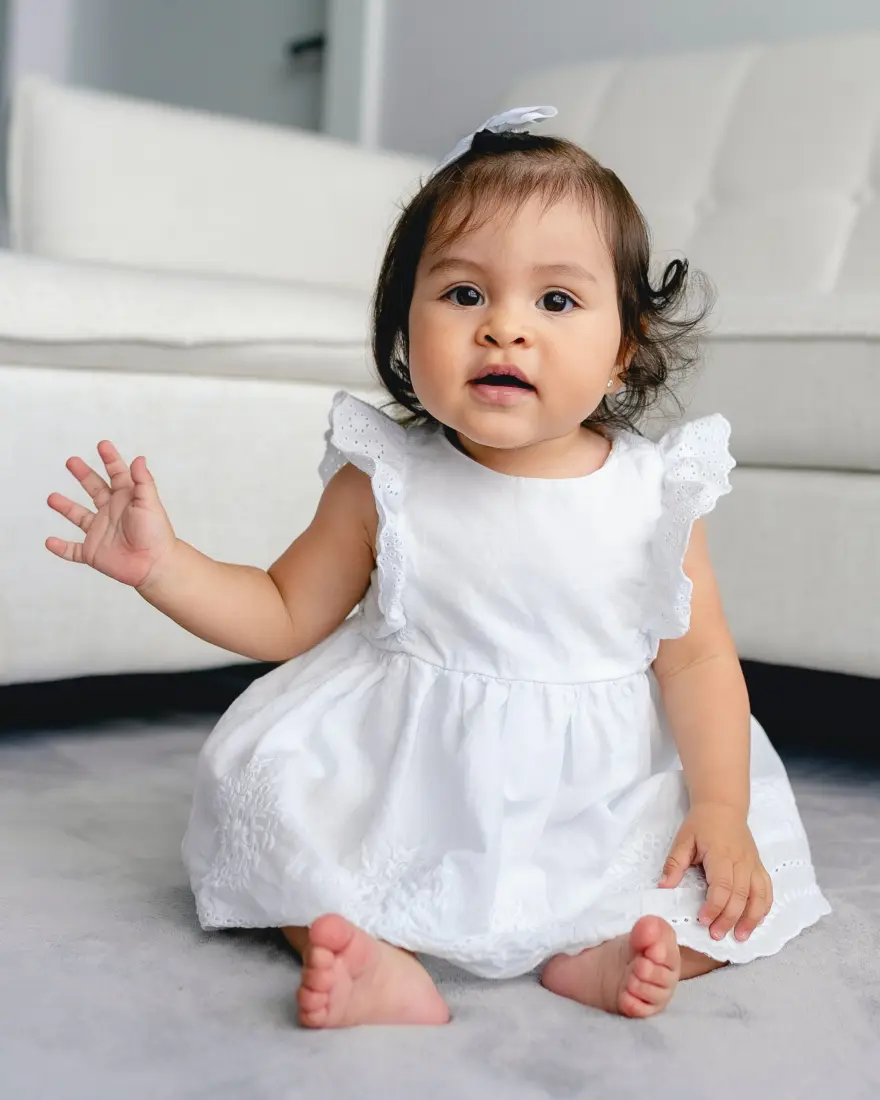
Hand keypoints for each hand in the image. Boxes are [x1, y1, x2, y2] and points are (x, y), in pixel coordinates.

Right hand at [46, 441, 177, 588]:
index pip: (117, 474)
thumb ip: (143, 481)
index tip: (102, 445)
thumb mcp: (150, 503)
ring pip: (79, 517)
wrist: (155, 565)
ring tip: (52, 498)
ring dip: (66, 507)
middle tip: (71, 461)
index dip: (110, 459)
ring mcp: (101, 532)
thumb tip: (139, 458)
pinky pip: (72, 551)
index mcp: (126, 499)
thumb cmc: (157, 534)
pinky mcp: (93, 552)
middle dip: (83, 475)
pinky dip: (60, 547)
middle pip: (95, 489)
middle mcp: (112, 513)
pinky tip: (50, 542)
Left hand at [659, 801, 773, 941]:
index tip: (703, 921)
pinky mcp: (759, 867)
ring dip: (751, 918)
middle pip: (740, 895)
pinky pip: (767, 890)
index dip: (714, 906)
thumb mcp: (683, 839)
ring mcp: (753, 864)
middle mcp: (741, 861)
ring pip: (759, 896)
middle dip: (729, 918)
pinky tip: (756, 921)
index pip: (722, 886)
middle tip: (716, 935)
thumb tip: (663, 886)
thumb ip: (674, 863)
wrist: (723, 807)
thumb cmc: (701, 824)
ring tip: (740, 937)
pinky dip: (764, 908)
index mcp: (721, 854)